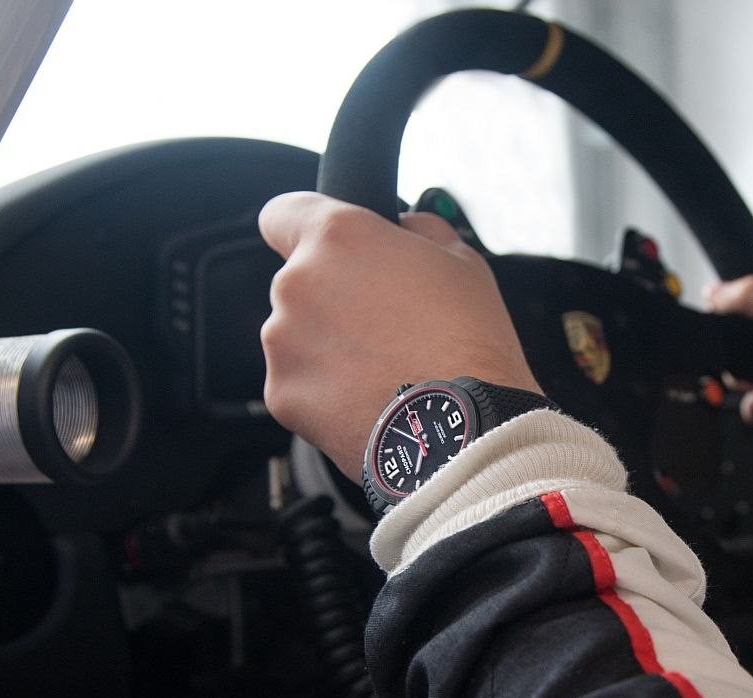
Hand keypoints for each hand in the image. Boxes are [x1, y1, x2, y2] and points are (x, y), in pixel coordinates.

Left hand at [259, 191, 540, 481]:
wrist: (463, 431)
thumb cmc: (470, 343)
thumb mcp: (462, 259)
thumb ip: (418, 229)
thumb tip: (403, 227)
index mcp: (337, 237)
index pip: (281, 211)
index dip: (303, 227)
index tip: (325, 248)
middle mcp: (296, 283)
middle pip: (299, 281)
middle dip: (334, 299)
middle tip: (387, 325)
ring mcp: (283, 343)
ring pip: (297, 334)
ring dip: (329, 346)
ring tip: (384, 369)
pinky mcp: (282, 395)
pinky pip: (299, 382)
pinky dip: (325, 391)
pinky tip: (370, 399)